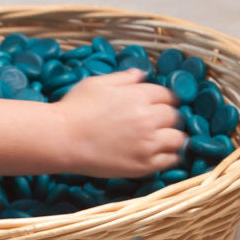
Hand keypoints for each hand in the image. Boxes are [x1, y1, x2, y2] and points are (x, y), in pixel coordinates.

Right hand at [55, 68, 185, 177]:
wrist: (61, 139)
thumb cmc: (75, 108)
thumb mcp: (97, 83)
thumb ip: (123, 78)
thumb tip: (141, 74)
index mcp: (138, 95)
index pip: (167, 95)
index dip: (163, 98)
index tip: (158, 103)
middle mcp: (148, 118)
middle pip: (174, 116)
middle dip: (168, 116)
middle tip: (158, 121)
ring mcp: (147, 143)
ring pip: (178, 139)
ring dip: (173, 136)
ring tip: (163, 138)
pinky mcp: (143, 164)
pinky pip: (171, 160)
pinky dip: (170, 156)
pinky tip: (162, 153)